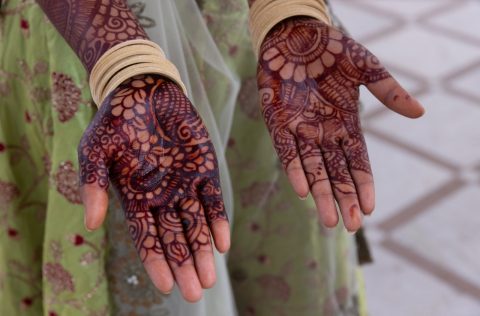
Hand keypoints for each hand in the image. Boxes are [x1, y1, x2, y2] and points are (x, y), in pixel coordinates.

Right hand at [78, 74, 229, 301]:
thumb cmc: (114, 120)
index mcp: (135, 198)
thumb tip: (90, 224)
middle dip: (184, 265)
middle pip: (175, 238)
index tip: (166, 285)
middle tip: (194, 291)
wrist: (142, 89)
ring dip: (204, 251)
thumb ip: (93, 185)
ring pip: (196, 225)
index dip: (155, 261)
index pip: (146, 237)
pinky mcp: (204, 168)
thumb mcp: (94, 150)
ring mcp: (185, 184)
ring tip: (209, 278)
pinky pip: (213, 199)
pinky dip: (218, 220)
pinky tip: (222, 243)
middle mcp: (162, 197)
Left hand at [257, 17, 423, 231]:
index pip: (357, 162)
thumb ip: (387, 90)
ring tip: (329, 220)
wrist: (295, 34)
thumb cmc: (331, 49)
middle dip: (344, 199)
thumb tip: (419, 112)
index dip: (363, 185)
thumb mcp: (365, 67)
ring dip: (320, 194)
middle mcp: (323, 132)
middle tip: (350, 227)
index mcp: (345, 123)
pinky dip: (294, 170)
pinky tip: (302, 190)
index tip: (369, 209)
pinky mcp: (278, 123)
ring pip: (312, 169)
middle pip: (336, 172)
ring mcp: (300, 129)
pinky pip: (286, 151)